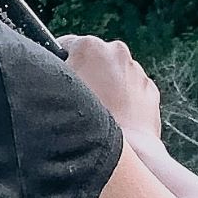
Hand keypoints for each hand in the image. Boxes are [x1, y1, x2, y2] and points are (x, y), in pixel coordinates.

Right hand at [59, 34, 161, 150]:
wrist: (128, 152)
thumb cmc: (86, 125)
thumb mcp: (56, 92)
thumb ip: (52, 74)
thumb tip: (48, 71)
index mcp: (89, 46)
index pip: (65, 45)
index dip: (57, 61)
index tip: (56, 78)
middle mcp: (116, 51)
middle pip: (93, 58)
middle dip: (86, 74)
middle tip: (78, 100)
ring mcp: (136, 70)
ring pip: (114, 74)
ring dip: (106, 87)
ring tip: (98, 113)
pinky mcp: (149, 89)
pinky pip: (132, 90)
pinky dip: (124, 100)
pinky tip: (115, 118)